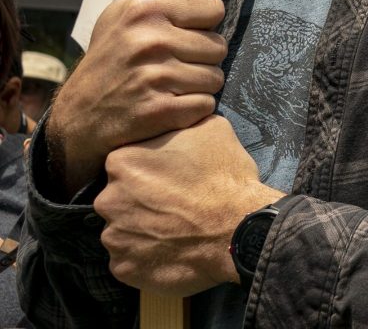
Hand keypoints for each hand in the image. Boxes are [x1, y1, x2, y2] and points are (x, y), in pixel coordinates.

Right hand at [48, 0, 226, 194]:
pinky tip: (170, 105)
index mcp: (143, 11)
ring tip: (171, 85)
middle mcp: (149, 41)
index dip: (205, 23)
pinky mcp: (159, 110)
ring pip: (215, 78)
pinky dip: (193, 109)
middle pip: (219, 46)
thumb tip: (203, 2)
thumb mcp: (121, 19)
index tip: (189, 33)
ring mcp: (155, 77)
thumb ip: (162, 4)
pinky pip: (206, 105)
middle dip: (202, 58)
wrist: (76, 116)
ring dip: (199, 85)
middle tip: (175, 65)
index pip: (213, 8)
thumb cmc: (108, 62)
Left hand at [96, 115, 281, 294]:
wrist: (238, 228)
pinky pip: (129, 260)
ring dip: (143, 230)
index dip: (150, 171)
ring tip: (176, 231)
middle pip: (119, 198)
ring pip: (122, 231)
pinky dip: (146, 257)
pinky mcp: (123, 268)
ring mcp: (113, 237)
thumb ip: (182, 126)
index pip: (125, 164)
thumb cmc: (224, 177)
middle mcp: (107, 199)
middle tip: (174, 205)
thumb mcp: (211, 130)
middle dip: (142, 202)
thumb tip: (181, 121)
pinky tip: (172, 251)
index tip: (171, 178)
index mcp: (122, 161)